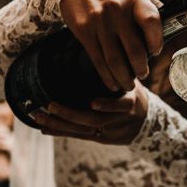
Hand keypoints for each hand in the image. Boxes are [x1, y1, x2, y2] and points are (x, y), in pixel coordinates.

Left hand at [34, 80, 149, 145]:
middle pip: (95, 121)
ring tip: (40, 116)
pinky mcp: (100, 139)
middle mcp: (119, 120)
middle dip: (71, 114)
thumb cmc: (134, 94)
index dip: (107, 105)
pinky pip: (78, 136)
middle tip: (50, 105)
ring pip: (82, 130)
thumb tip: (101, 47)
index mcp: (130, 103)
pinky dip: (60, 132)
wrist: (147, 123)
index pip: (120, 106)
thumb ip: (118, 72)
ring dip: (59, 124)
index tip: (93, 102)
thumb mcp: (132, 82)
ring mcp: (109, 132)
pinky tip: (44, 129)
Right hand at [60, 0, 162, 92]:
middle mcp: (117, 8)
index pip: (152, 21)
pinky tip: (113, 82)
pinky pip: (98, 60)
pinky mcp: (84, 31)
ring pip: (115, 59)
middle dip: (141, 68)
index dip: (156, 41)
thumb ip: (151, 5)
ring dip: (124, 77)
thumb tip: (173, 22)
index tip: (156, 52)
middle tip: (143, 74)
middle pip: (134, 48)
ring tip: (129, 84)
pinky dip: (107, 76)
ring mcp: (99, 20)